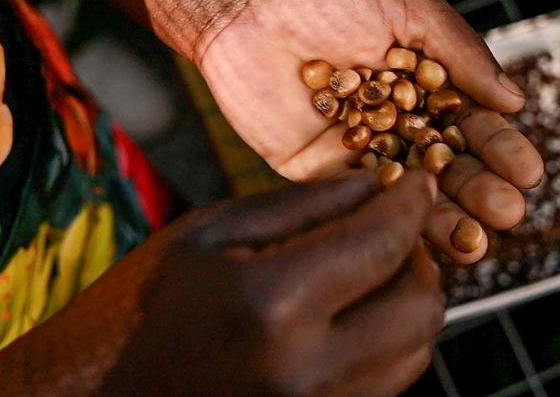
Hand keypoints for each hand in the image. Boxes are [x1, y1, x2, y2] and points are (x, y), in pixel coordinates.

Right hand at [0, 170, 443, 396]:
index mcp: (270, 304)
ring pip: (415, 352)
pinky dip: (386, 343)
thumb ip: (298, 205)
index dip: (410, 205)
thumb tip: (371, 185)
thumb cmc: (139, 315)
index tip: (414, 183)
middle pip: (420, 307)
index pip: (381, 244)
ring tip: (368, 271)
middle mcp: (306, 370)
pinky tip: (348, 316)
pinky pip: (388, 384)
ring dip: (406, 302)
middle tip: (390, 229)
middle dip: (418, 256)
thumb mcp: (207, 233)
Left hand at [144, 0, 542, 263]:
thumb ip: (460, 49)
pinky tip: (416, 240)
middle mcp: (400, 121)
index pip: (474, 125)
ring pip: (410, 194)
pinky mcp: (318, 171)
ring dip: (446, 221)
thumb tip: (514, 101)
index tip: (526, 171)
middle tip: (507, 211)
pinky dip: (387, 223)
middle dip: (481, 191)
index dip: (501, 149)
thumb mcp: (407, 5)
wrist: (246, 3)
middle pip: (451, 167)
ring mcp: (362, 150)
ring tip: (477, 242)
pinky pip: (359, 203)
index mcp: (427, 84)